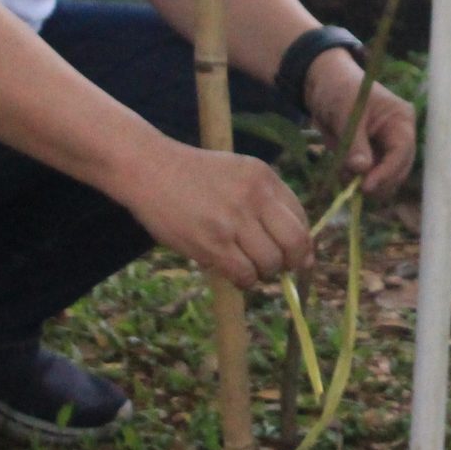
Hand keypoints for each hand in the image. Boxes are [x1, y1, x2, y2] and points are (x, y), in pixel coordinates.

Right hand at [122, 141, 313, 288]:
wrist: (149, 169)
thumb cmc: (193, 175)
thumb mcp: (237, 172)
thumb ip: (266, 202)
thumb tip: (297, 248)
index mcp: (264, 177)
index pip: (301, 218)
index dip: (301, 243)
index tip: (294, 255)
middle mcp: (255, 196)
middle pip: (295, 243)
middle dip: (292, 262)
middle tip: (276, 267)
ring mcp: (234, 220)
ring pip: (271, 263)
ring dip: (263, 272)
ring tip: (246, 266)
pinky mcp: (213, 243)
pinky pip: (244, 274)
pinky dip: (244, 281)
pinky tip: (232, 272)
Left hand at [304, 51, 417, 196]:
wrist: (324, 85)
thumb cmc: (339, 89)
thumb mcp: (345, 113)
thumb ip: (354, 142)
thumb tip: (362, 169)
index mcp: (400, 120)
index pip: (402, 152)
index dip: (387, 172)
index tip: (366, 187)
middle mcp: (399, 137)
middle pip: (398, 171)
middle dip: (376, 181)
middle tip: (352, 186)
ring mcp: (386, 149)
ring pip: (383, 179)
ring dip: (362, 181)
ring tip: (341, 169)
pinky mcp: (372, 157)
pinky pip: (367, 177)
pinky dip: (354, 178)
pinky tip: (341, 168)